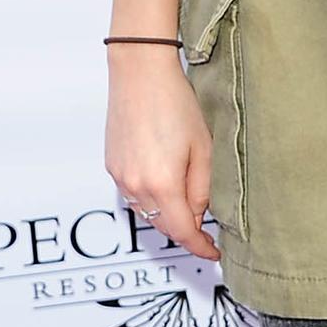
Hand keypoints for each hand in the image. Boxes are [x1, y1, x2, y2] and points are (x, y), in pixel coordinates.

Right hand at [106, 58, 219, 261]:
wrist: (140, 73)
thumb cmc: (176, 103)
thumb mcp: (204, 148)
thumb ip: (203, 188)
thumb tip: (199, 214)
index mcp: (163, 184)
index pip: (183, 232)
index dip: (200, 247)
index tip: (214, 252)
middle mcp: (136, 186)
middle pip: (164, 226)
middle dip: (186, 229)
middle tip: (207, 227)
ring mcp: (121, 177)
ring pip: (148, 213)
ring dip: (168, 214)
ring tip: (187, 200)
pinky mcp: (112, 166)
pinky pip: (134, 195)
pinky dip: (151, 198)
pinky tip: (164, 182)